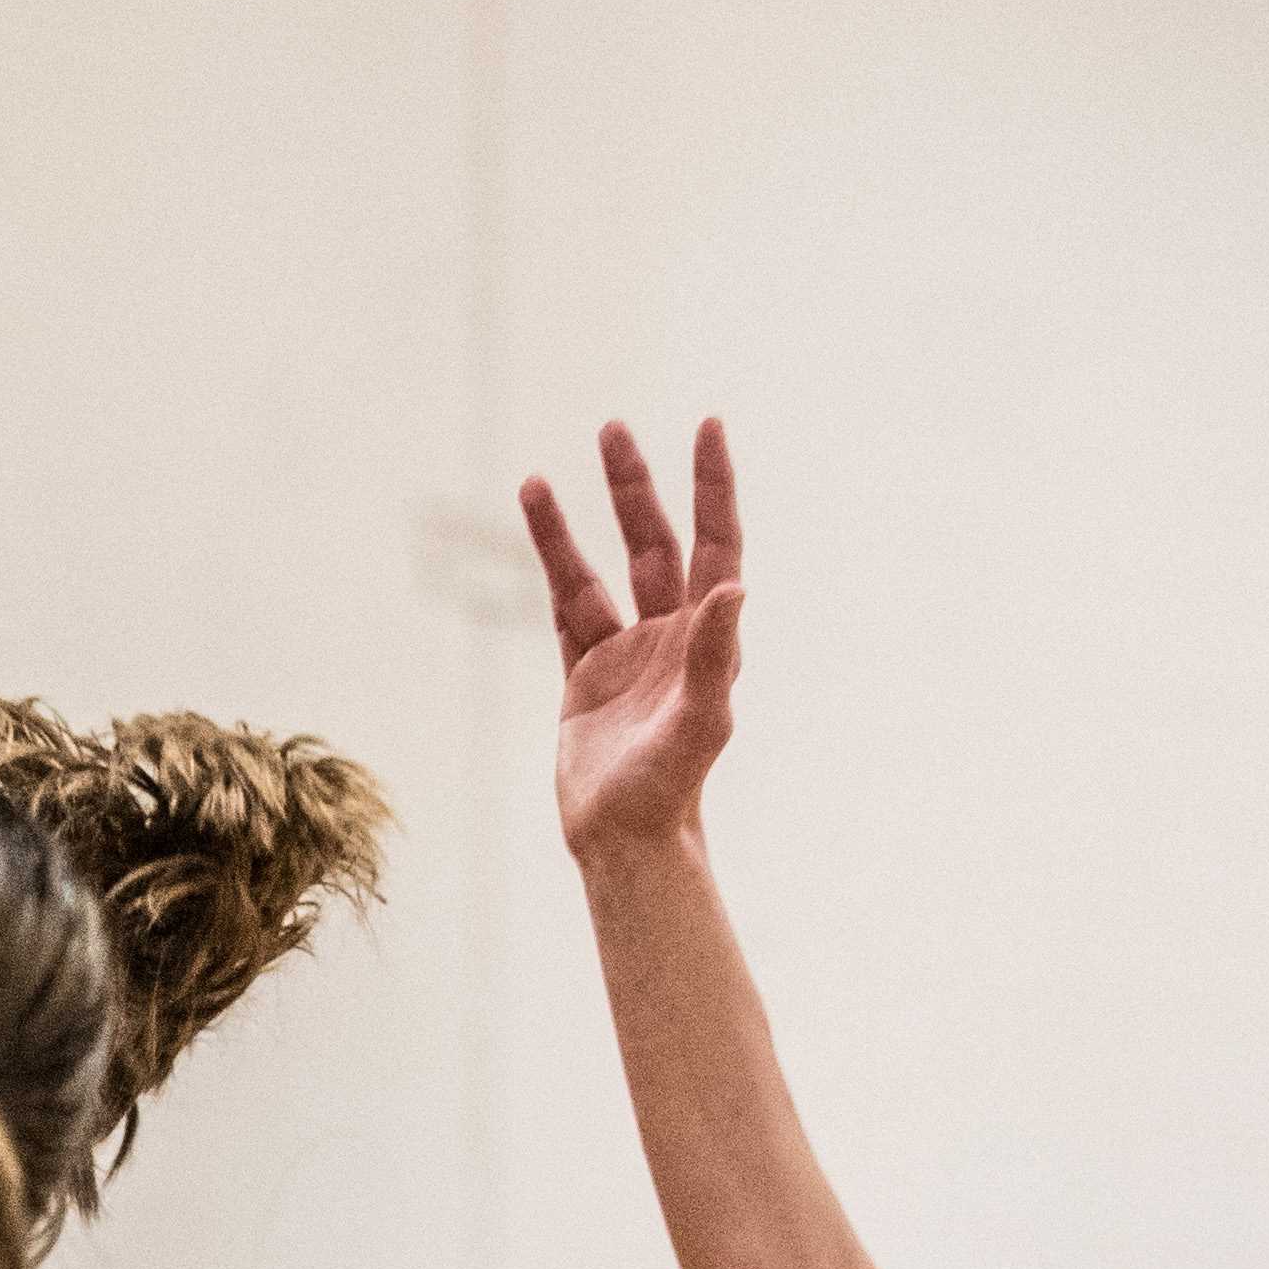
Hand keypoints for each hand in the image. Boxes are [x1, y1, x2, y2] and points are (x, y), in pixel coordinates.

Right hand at [523, 419, 744, 857]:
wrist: (626, 840)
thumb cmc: (671, 787)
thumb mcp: (701, 720)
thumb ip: (716, 653)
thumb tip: (734, 585)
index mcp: (707, 636)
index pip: (714, 543)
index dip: (713, 486)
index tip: (707, 428)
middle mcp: (669, 635)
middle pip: (653, 543)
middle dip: (634, 488)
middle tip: (612, 430)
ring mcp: (624, 653)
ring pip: (596, 571)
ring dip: (570, 526)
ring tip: (536, 478)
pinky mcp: (583, 676)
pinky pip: (563, 608)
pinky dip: (548, 566)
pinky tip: (534, 527)